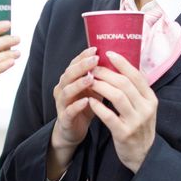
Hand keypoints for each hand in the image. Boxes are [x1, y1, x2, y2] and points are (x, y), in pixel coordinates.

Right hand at [47, 47, 100, 178]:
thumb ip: (100, 77)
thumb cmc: (85, 107)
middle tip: (95, 60)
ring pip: (66, 91)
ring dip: (79, 84)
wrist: (72, 131)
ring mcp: (62, 104)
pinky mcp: (64, 119)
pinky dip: (77, 105)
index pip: (74, 63)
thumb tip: (118, 61)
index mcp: (69, 80)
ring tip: (91, 78)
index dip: (83, 56)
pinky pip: (69, 111)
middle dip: (82, 66)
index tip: (96, 48)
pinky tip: (86, 102)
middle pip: (69, 74)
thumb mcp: (93, 89)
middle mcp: (63, 89)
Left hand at [88, 51, 157, 172]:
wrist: (143, 155)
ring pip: (117, 96)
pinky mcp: (124, 133)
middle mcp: (146, 108)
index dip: (122, 63)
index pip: (137, 75)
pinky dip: (98, 106)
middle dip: (106, 73)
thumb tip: (120, 67)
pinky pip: (109, 116)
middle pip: (125, 84)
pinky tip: (89, 100)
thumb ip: (135, 91)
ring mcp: (136, 121)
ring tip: (89, 81)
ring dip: (101, 86)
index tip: (108, 53)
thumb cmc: (139, 127)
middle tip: (93, 68)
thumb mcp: (143, 107)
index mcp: (150, 99)